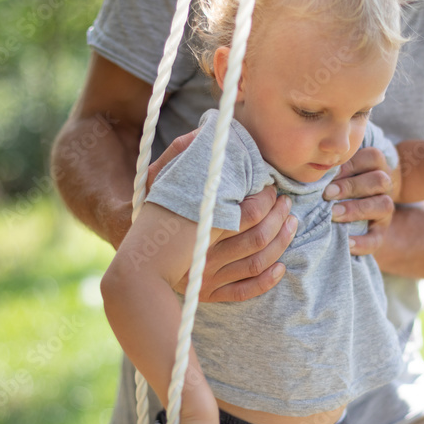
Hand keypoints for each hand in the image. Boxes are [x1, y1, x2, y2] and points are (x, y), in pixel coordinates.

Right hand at [148, 132, 296, 302]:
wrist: (133, 262)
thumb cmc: (151, 213)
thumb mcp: (158, 177)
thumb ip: (181, 152)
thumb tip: (206, 130)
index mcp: (199, 223)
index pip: (248, 212)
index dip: (267, 199)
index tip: (270, 187)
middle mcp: (206, 253)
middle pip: (257, 237)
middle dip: (279, 217)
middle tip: (285, 203)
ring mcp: (209, 276)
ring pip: (257, 261)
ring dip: (281, 242)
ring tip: (290, 224)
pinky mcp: (210, 293)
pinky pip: (246, 290)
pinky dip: (268, 280)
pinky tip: (280, 267)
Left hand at [323, 146, 394, 255]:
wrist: (359, 209)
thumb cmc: (341, 183)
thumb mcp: (340, 172)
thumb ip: (332, 170)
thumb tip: (309, 173)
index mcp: (375, 166)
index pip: (373, 157)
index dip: (351, 165)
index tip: (329, 173)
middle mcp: (384, 186)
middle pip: (379, 180)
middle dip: (351, 186)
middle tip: (327, 194)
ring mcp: (385, 210)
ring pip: (384, 205)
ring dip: (357, 209)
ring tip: (333, 214)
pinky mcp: (381, 232)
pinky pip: (377, 238)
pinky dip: (363, 242)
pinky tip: (346, 242)